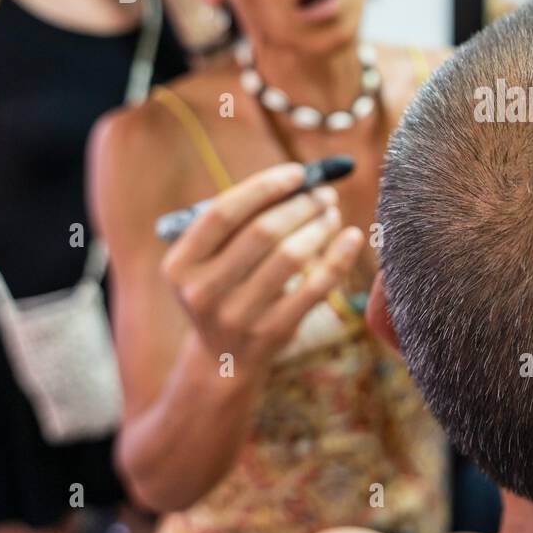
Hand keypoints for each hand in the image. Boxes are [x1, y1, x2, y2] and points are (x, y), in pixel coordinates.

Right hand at [161, 162, 363, 368]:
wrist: (223, 359)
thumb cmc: (226, 288)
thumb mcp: (213, 260)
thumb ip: (243, 220)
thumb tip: (305, 180)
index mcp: (180, 264)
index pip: (224, 212)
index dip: (264, 187)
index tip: (298, 172)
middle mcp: (202, 292)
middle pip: (261, 232)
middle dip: (301, 205)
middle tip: (325, 194)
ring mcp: (236, 316)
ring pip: (290, 257)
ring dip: (320, 227)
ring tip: (333, 214)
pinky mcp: (271, 333)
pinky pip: (314, 288)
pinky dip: (338, 258)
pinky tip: (353, 238)